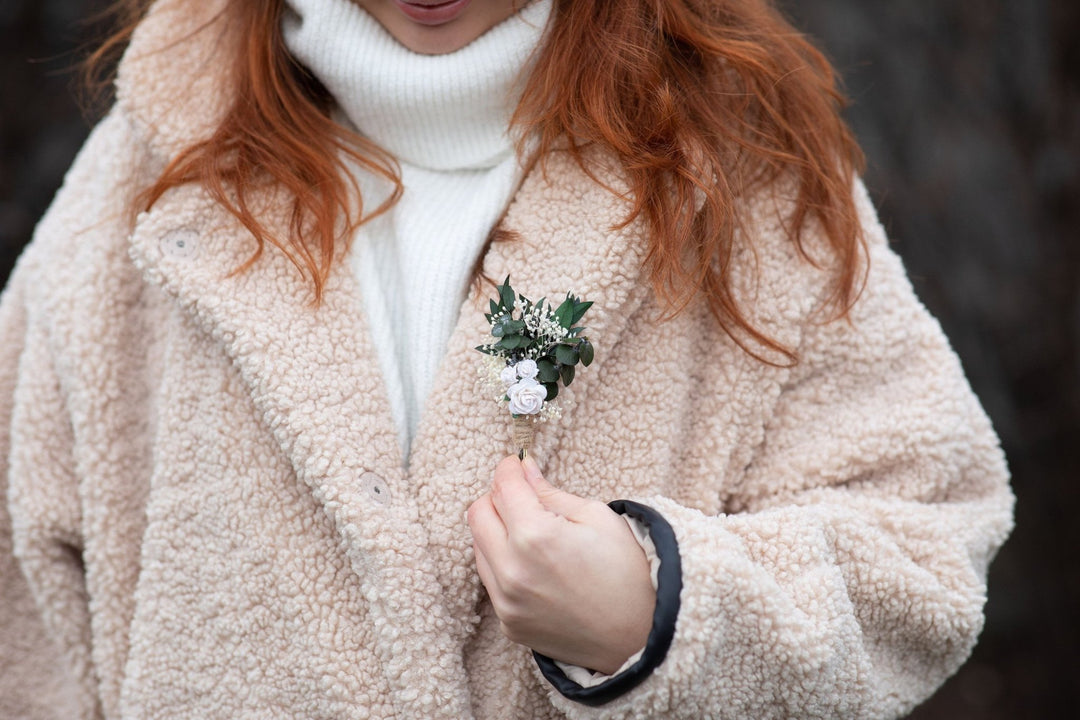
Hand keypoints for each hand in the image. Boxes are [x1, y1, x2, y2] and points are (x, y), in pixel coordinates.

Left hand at [467, 455, 654, 674]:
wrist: (642, 637)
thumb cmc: (628, 572)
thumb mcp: (596, 517)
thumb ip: (550, 493)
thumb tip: (523, 469)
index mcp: (535, 536)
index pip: (502, 486)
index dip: (509, 467)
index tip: (517, 463)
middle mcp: (511, 570)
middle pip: (478, 513)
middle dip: (497, 496)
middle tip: (523, 495)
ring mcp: (506, 601)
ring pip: (478, 546)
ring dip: (497, 530)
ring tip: (532, 531)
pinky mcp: (508, 623)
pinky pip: (491, 579)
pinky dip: (504, 563)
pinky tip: (535, 564)